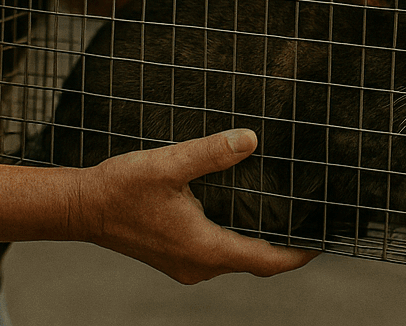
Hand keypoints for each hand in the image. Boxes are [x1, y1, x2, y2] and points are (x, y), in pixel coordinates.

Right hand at [79, 129, 316, 283]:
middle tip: (308, 221)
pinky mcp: (175, 258)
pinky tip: (241, 216)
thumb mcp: (170, 165)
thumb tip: (249, 140)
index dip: (299, 254)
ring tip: (282, 217)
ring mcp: (186, 265)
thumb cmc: (121, 189)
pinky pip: (217, 254)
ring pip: (235, 259)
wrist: (82, 207)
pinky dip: (236, 240)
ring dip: (258, 243)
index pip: (266, 262)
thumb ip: (211, 153)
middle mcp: (199, 266)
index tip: (323, 240)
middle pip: (255, 263)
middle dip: (283, 246)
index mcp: (205, 249)